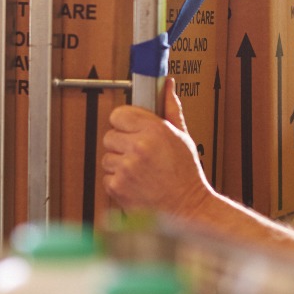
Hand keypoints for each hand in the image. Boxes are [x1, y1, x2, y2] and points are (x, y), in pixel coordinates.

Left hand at [102, 78, 209, 217]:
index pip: (119, 115)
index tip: (132, 130)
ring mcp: (126, 168)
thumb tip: (167, 84)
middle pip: (109, 136)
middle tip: (138, 154)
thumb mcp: (183, 137)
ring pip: (107, 157)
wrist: (186, 209)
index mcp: (155, 131)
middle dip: (121, 144)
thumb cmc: (186, 175)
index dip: (125, 123)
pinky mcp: (117, 186)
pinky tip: (135, 183)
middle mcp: (139, 147)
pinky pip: (107, 177)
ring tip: (139, 171)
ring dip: (118, 164)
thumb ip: (170, 108)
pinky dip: (117, 181)